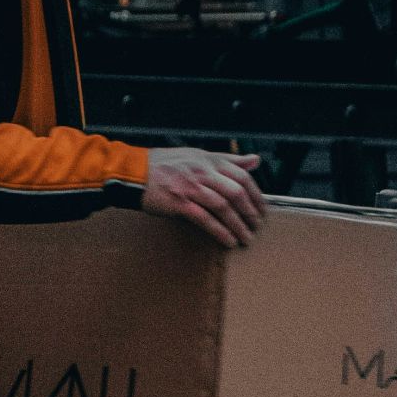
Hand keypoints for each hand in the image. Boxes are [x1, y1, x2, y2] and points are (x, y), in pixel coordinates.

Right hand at [140, 148, 266, 248]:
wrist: (134, 172)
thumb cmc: (165, 165)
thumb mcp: (198, 155)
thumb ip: (228, 159)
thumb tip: (255, 160)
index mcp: (209, 161)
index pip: (242, 177)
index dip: (256, 195)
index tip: (261, 209)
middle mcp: (202, 173)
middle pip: (236, 193)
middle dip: (250, 213)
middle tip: (257, 226)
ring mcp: (191, 188)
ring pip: (223, 208)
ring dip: (238, 226)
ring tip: (246, 238)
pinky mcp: (179, 203)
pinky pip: (205, 219)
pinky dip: (220, 232)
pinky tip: (228, 241)